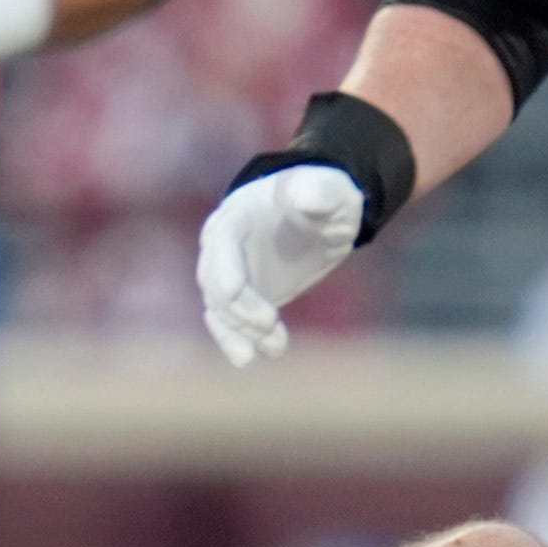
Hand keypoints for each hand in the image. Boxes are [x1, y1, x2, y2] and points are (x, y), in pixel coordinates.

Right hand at [196, 165, 364, 367]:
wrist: (321, 215)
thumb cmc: (326, 196)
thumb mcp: (332, 190)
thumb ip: (320, 193)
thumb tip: (308, 199)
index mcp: (238, 213)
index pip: (223, 239)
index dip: (226, 265)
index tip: (236, 291)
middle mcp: (222, 245)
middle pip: (215, 280)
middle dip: (238, 306)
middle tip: (270, 323)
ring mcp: (230, 273)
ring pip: (220, 309)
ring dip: (241, 332)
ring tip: (277, 349)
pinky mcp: (242, 299)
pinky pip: (231, 324)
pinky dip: (241, 341)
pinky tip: (259, 356)